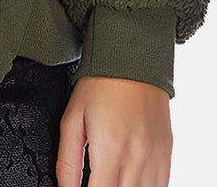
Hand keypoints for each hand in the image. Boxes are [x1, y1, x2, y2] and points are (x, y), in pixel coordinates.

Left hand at [56, 75, 172, 186]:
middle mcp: (137, 156)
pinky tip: (130, 181)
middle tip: (95, 180)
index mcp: (110, 148)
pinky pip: (161, 186)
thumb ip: (67, 160)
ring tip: (111, 178)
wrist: (131, 60)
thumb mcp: (72, 119)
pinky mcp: (166, 152)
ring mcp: (156, 156)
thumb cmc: (99, 86)